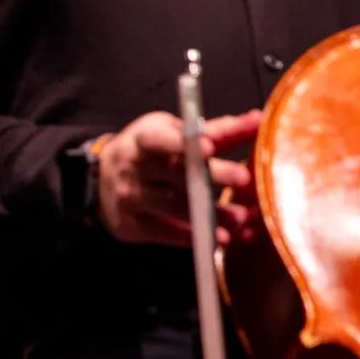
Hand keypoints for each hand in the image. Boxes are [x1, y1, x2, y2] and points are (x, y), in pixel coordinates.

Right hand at [96, 110, 259, 247]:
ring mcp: (130, 199)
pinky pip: (167, 233)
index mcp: (143, 140)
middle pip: (176, 174)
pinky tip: (219, 238)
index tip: (209, 146)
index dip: (182, 143)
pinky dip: (195, 236)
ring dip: (212, 213)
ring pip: (177, 207)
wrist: (101, 179)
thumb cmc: (148, 152)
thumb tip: (257, 120)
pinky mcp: (132, 226)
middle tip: (243, 178)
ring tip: (241, 217)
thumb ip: (213, 130)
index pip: (160, 140)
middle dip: (211, 176)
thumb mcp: (171, 132)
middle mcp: (132, 169)